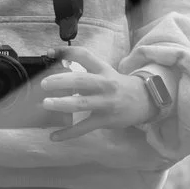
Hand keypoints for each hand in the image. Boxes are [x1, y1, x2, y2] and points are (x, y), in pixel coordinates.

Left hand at [38, 45, 154, 140]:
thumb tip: (58, 67)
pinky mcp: (105, 120)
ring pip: (82, 103)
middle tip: (44, 84)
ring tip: (46, 103)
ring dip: (62, 103)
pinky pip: (84, 127)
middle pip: (81, 80)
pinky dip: (68, 133)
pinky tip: (54, 137)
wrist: (145, 100)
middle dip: (61, 81)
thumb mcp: (106, 72)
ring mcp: (105, 103)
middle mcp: (104, 84)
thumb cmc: (118, 85)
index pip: (84, 55)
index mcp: (103, 69)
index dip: (66, 52)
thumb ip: (86, 69)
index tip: (49, 53)